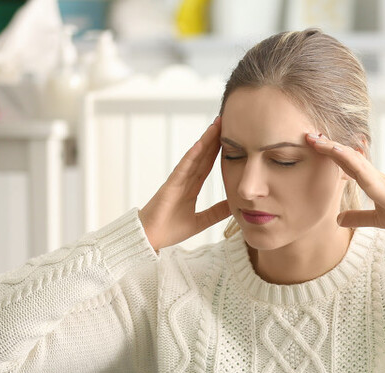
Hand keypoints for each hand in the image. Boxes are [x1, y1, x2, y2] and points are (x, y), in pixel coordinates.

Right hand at [138, 118, 231, 251]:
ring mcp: (177, 180)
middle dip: (213, 139)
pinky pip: (183, 167)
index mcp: (191, 187)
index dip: (217, 151)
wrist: (150, 238)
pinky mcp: (170, 185)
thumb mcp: (201, 221)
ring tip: (216, 125)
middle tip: (225, 121)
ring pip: (194, 157)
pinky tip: (200, 144)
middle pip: (202, 155)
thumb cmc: (169, 229)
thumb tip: (234, 205)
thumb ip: (216, 213)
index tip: (229, 137)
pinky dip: (191, 156)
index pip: (207, 164)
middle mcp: (184, 180)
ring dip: (205, 141)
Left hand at [305, 132, 384, 232]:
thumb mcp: (376, 220)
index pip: (346, 163)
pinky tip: (334, 150)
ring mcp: (376, 178)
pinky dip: (347, 157)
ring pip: (350, 157)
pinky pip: (360, 168)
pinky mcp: (379, 185)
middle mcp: (372, 175)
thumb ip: (358, 218)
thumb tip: (338, 219)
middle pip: (346, 155)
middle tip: (308, 135)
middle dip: (326, 146)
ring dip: (332, 147)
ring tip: (314, 138)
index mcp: (371, 181)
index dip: (331, 154)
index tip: (314, 147)